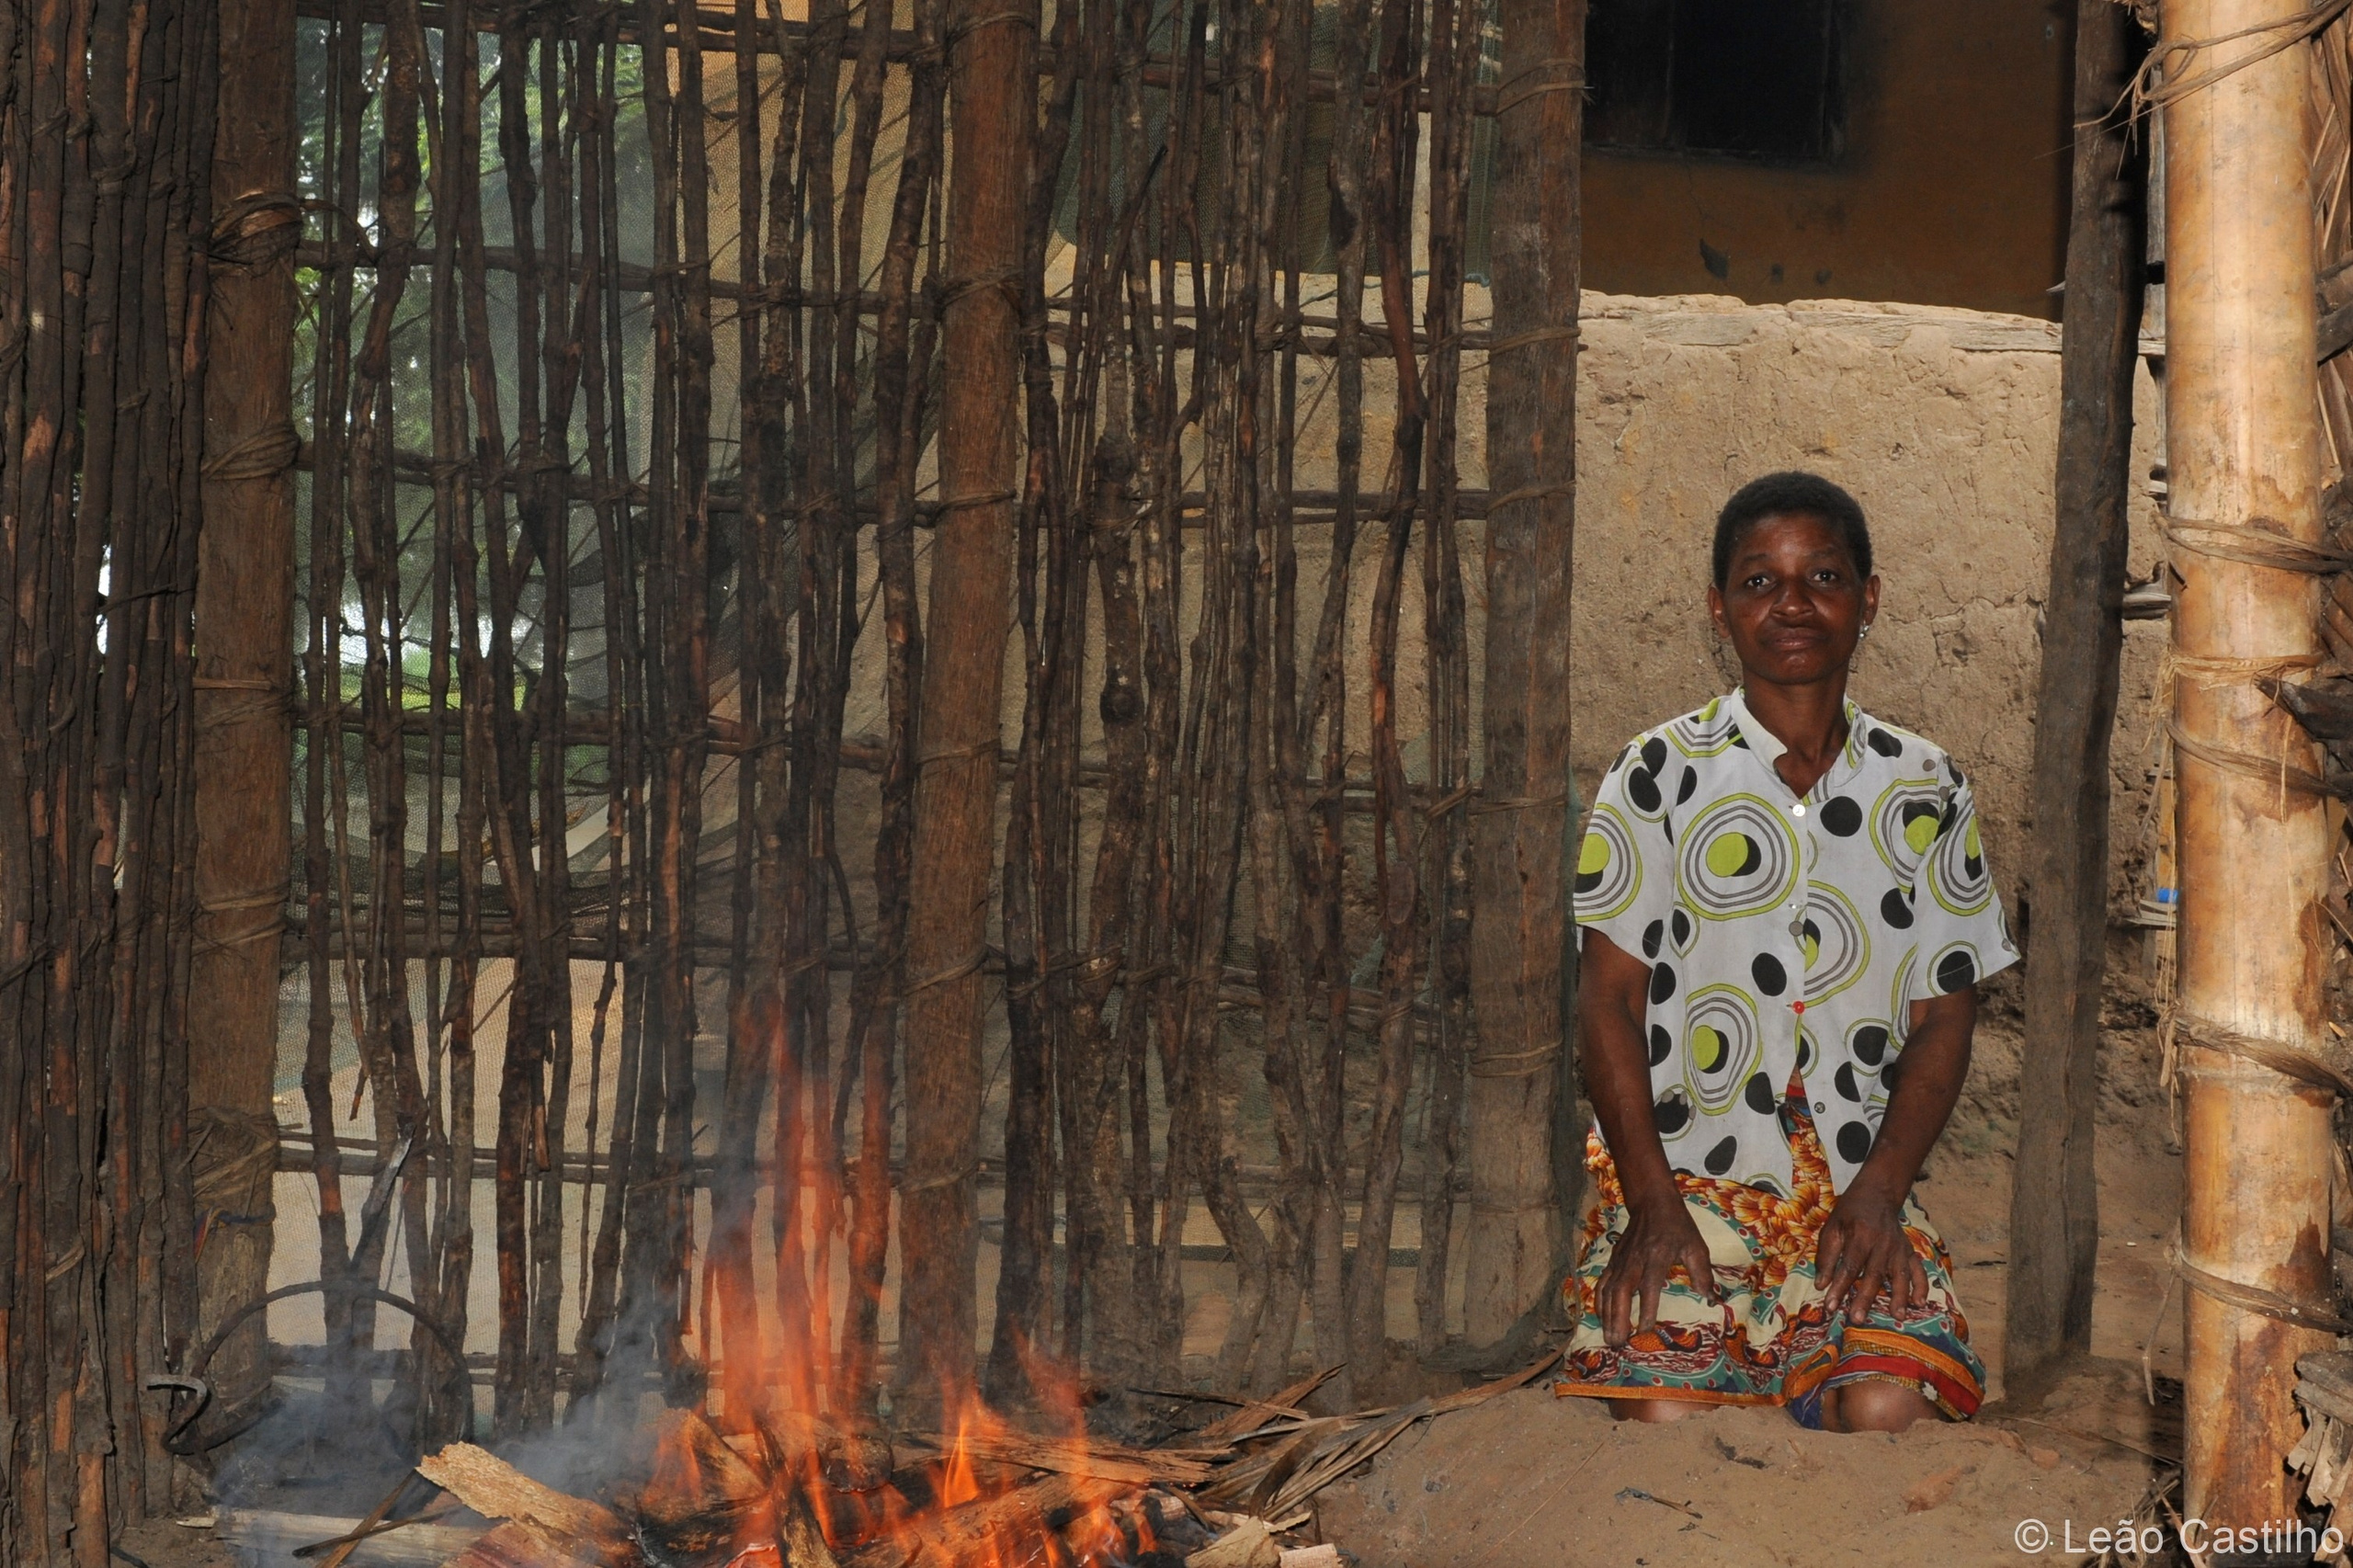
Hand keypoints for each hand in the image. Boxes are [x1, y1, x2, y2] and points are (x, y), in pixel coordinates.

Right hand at [1597, 1191, 1716, 1346]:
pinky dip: (1599, 1302)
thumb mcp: (1696, 1246)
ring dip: (1607, 1315)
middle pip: (1622, 1292)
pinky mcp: (1613, 1260)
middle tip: (1618, 1342)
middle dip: (1618, 1318)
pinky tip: (1601, 1317)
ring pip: (1608, 1290)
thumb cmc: (1677, 1226)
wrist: (1651, 1202)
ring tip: (1609, 1337)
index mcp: (1657, 1257)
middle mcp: (1635, 1260)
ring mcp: (1620, 1260)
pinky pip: (1602, 1283)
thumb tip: (1710, 1299)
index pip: (1649, 1287)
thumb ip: (1702, 1273)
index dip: (1645, 1309)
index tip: (1644, 1331)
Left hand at [1814, 1185, 1927, 1324]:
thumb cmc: (1850, 1212)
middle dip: (1865, 1299)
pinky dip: (1921, 1286)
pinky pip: (1918, 1270)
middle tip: (1858, 1319)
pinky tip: (1919, 1303)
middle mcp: (1883, 1243)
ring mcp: (1899, 1248)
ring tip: (1897, 1316)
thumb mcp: (1832, 1227)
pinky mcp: (1909, 1251)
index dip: (1839, 1288)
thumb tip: (1821, 1285)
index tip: (1830, 1306)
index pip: (1849, 1267)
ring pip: (1899, 1275)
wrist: (1878, 1193)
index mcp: (1861, 1235)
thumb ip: (1827, 1256)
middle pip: (1874, 1275)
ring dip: (1899, 1297)